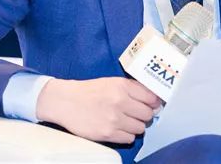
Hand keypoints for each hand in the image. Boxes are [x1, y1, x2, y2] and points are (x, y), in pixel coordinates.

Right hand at [36, 77, 160, 143]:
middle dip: (144, 115)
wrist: (66, 102)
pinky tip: (118, 128)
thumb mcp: (112, 82)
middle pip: (147, 114)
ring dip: (135, 126)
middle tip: (136, 114)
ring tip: (125, 121)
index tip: (151, 105)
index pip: (151, 98)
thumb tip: (154, 99)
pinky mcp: (107, 134)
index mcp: (122, 86)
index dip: (153, 103)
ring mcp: (114, 119)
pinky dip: (126, 135)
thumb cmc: (90, 91)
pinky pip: (129, 138)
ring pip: (140, 128)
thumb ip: (132, 88)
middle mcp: (120, 101)